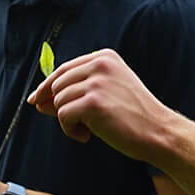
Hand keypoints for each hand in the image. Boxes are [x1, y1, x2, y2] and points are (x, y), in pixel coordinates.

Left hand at [28, 49, 175, 161]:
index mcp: (104, 58)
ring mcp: (97, 82)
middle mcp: (100, 65)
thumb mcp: (105, 96)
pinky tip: (87, 136)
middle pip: (57, 85)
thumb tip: (37, 102)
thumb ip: (73, 94)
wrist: (159, 132)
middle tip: (75, 124)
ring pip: (58, 101)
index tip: (35, 100)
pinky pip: (63, 116)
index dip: (46, 86)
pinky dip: (70, 130)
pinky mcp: (93, 102)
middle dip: (57, 107)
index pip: (63, 69)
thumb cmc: (133, 117)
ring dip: (67, 121)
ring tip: (88, 129)